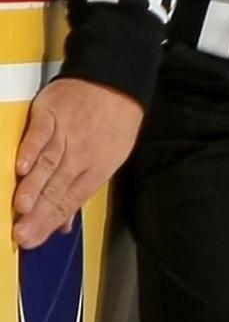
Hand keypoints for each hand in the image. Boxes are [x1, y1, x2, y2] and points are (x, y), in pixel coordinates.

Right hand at [12, 76, 142, 249]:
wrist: (114, 82)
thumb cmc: (111, 124)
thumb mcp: (108, 158)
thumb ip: (80, 191)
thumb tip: (63, 226)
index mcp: (98, 169)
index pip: (71, 200)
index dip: (50, 221)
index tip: (32, 240)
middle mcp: (82, 155)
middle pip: (57, 188)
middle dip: (38, 214)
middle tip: (21, 234)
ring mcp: (66, 133)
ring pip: (49, 164)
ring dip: (34, 186)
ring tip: (21, 207)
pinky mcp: (50, 113)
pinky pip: (40, 133)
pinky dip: (31, 149)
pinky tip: (22, 166)